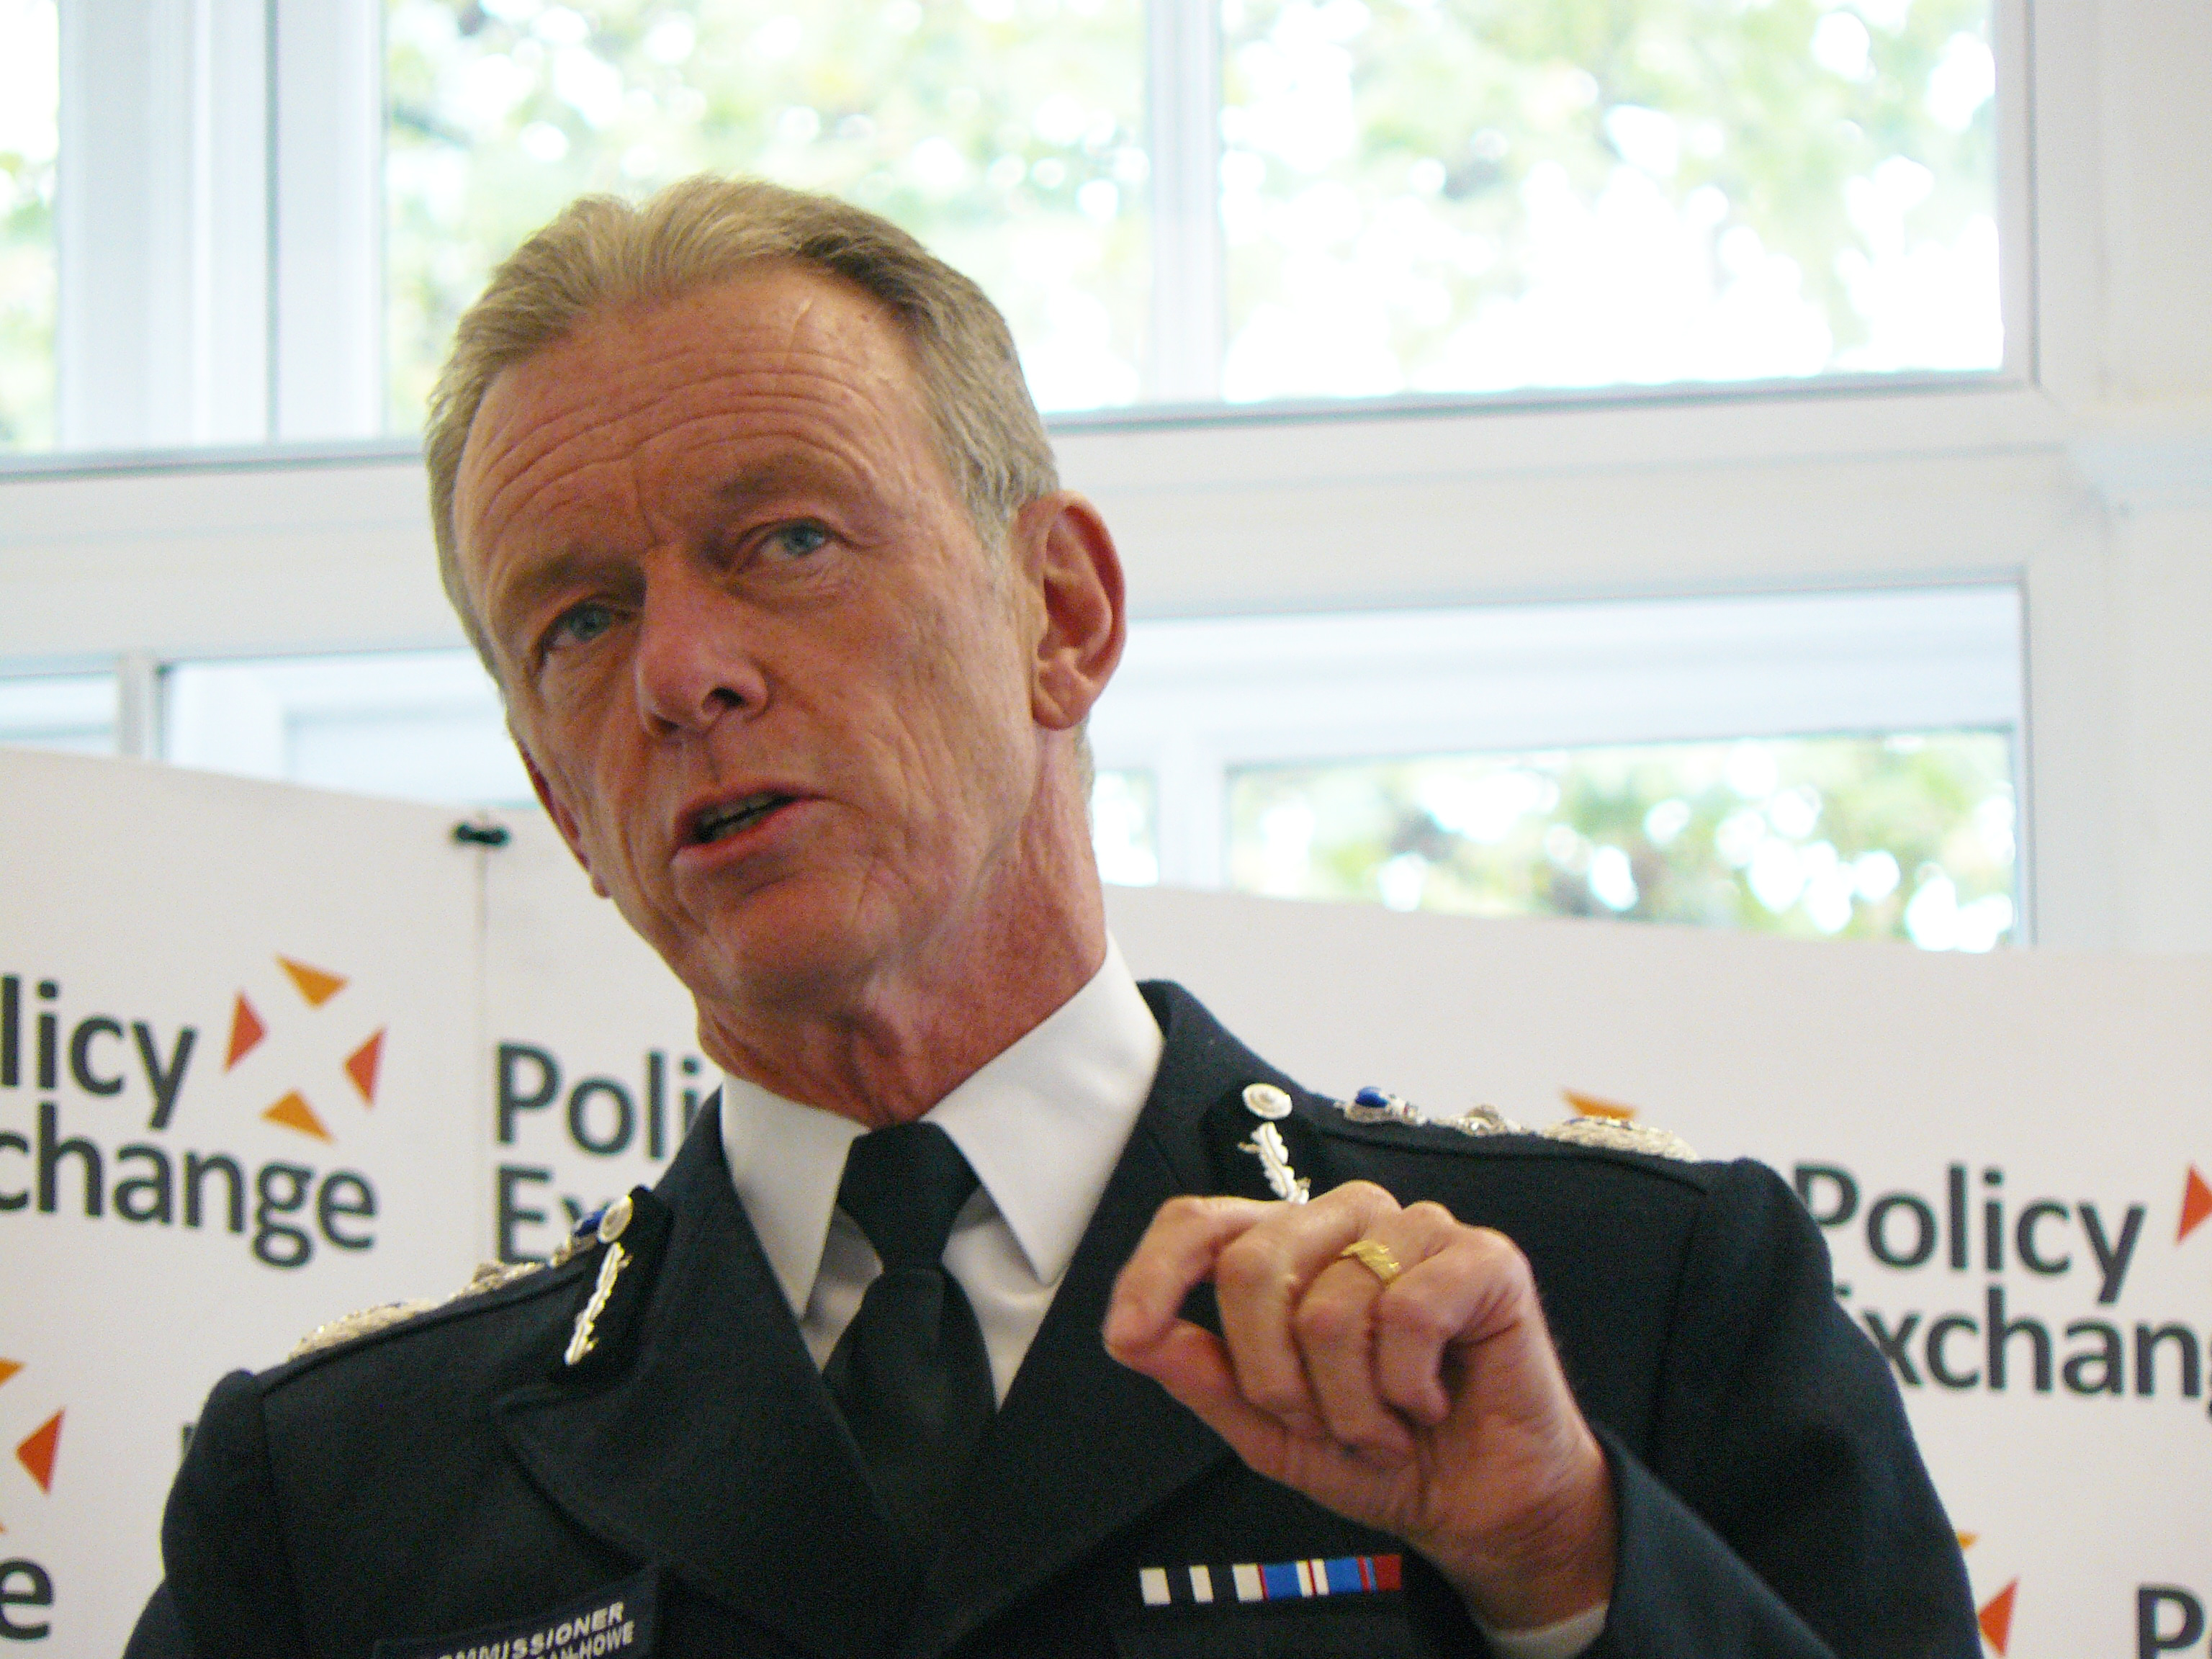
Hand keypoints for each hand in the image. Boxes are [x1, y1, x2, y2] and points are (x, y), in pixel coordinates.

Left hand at [1102, 1181, 1615, 1631]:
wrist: (1484, 1508)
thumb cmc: (1384, 1456)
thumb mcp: (1272, 1434)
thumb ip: (1207, 1378)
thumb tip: (1136, 1334)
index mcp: (1289, 1248)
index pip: (1200, 1223)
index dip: (1154, 1272)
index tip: (1127, 1335)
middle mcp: (1346, 1221)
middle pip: (1252, 1265)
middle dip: (1273, 1377)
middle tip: (1319, 1423)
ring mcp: (1416, 1229)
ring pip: (1330, 1303)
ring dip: (1349, 1401)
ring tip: (1383, 1423)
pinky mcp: (1483, 1257)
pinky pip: (1409, 1314)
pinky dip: (1407, 1387)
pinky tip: (1429, 1401)